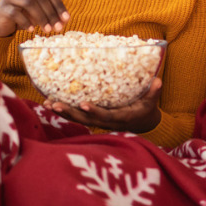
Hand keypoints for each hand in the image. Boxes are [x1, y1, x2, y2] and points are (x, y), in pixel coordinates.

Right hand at [0, 0, 69, 37]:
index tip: (66, 19)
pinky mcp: (2, 7)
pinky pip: (16, 13)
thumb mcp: (38, 12)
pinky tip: (31, 29)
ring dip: (41, 18)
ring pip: (30, 3)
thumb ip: (51, 13)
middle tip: (58, 28)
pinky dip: (26, 22)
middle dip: (51, 14)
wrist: (0, 22)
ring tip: (47, 30)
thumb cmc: (22, 15)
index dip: (59, 5)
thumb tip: (65, 20)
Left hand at [45, 78, 163, 133]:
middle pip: (85, 119)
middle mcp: (106, 122)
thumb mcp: (151, 103)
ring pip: (78, 119)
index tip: (84, 104)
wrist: (143, 124)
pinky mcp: (93, 118)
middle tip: (54, 104)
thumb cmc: (146, 111)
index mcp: (120, 118)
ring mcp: (98, 121)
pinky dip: (64, 111)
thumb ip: (153, 93)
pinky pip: (76, 116)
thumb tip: (158, 81)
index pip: (106, 116)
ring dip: (62, 112)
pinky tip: (49, 103)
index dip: (95, 112)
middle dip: (70, 113)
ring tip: (47, 104)